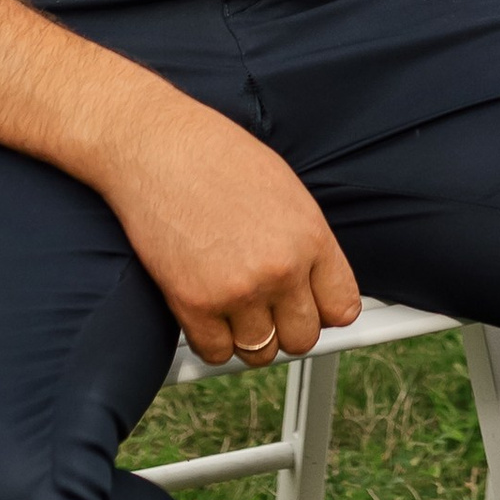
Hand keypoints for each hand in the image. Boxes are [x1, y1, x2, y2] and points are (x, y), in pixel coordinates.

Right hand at [98, 84, 361, 365]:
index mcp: (311, 236)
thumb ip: (304, 241)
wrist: (157, 146)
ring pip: (260, 351)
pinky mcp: (194, 303)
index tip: (308, 308)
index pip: (342, 307)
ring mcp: (239, 289)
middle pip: (303, 337)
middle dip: (284, 326)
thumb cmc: (215, 157)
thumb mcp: (284, 190)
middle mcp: (282, 268)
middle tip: (265, 307)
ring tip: (233, 306)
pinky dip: (210, 340)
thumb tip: (314, 283)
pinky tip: (205, 311)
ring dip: (247, 336)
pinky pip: (215, 352)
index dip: (323, 311)